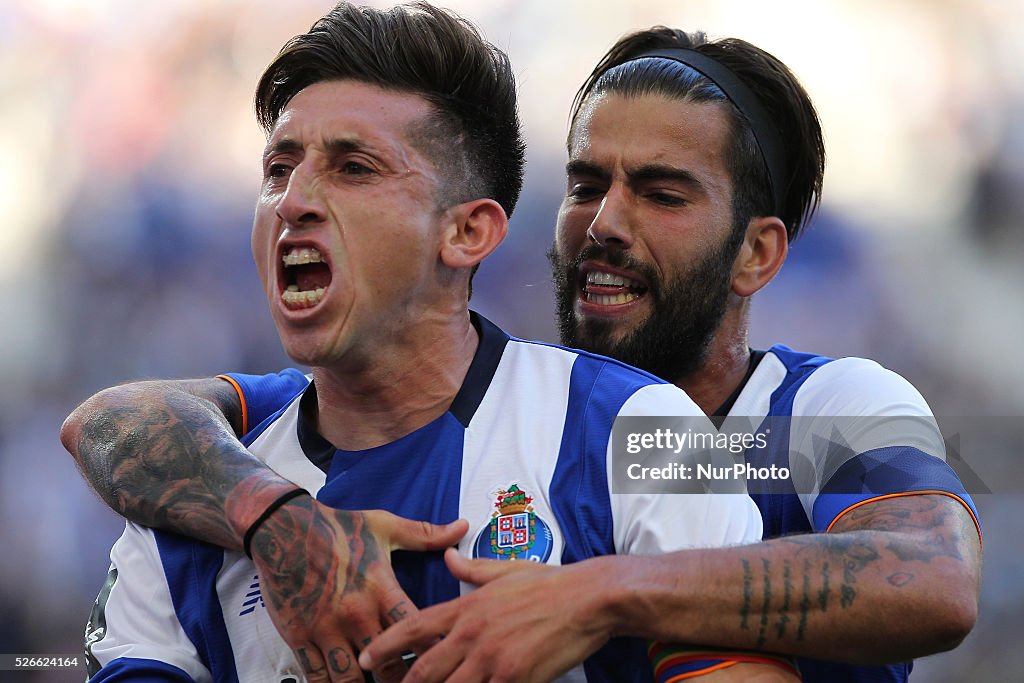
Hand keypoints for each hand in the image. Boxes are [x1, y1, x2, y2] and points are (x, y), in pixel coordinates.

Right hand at [249, 497, 467, 682]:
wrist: (285, 528)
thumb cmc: (337, 527)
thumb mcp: (385, 526)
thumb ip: (426, 534)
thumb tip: (462, 528)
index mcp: (380, 587)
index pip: (415, 628)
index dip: (432, 648)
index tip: (442, 657)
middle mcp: (355, 612)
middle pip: (387, 665)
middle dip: (401, 679)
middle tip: (411, 681)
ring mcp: (326, 627)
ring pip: (350, 678)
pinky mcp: (299, 636)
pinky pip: (316, 675)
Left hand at [360, 548, 617, 682]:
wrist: (589, 599)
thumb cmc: (550, 584)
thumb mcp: (504, 570)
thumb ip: (471, 570)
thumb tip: (446, 555)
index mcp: (468, 607)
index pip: (415, 627)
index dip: (386, 646)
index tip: (367, 658)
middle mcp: (473, 634)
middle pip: (423, 670)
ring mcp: (492, 659)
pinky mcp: (514, 678)